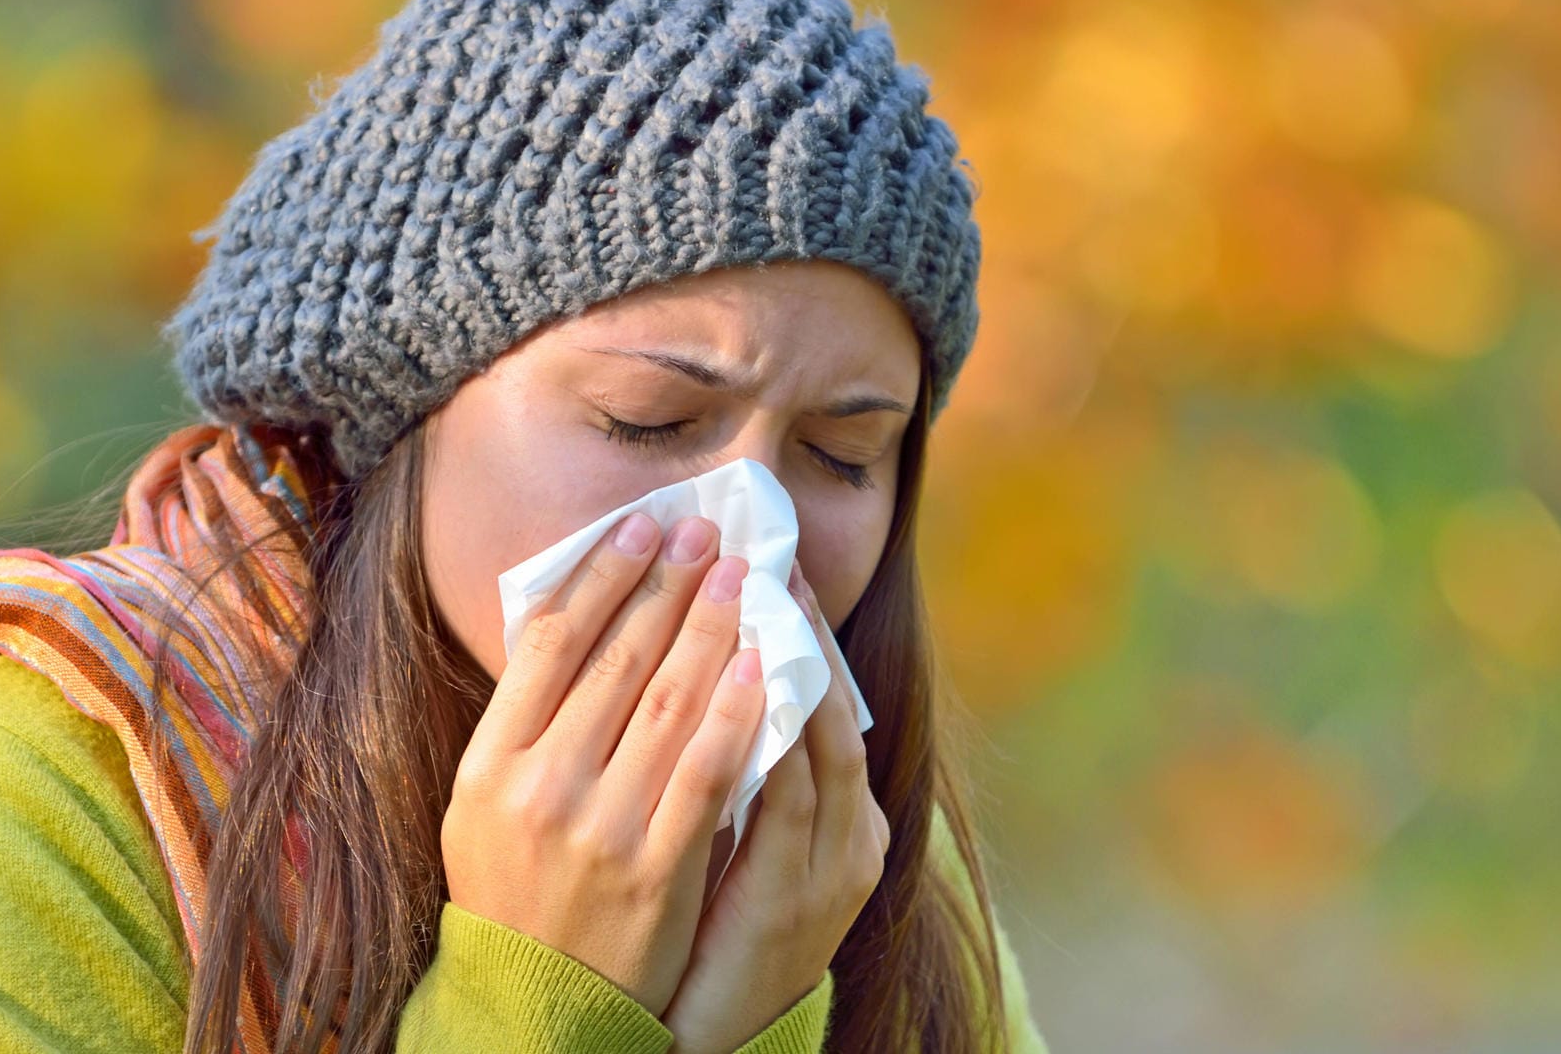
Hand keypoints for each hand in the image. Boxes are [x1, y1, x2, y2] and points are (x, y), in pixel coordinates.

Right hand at [442, 512, 766, 1015]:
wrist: (539, 1007)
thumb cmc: (516, 895)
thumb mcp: (482, 809)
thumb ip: (522, 728)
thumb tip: (573, 626)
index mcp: (488, 765)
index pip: (550, 644)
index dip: (602, 576)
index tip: (642, 527)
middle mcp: (538, 787)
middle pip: (614, 659)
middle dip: (667, 584)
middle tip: (707, 532)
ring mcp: (598, 828)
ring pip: (666, 702)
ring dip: (710, 629)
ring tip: (741, 577)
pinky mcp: (657, 868)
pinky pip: (706, 771)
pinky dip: (737, 712)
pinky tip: (764, 664)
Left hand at [660, 558, 890, 1053]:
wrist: (720, 1032)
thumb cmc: (718, 929)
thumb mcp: (742, 840)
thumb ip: (737, 769)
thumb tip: (706, 678)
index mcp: (845, 817)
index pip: (827, 702)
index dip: (801, 632)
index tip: (770, 566)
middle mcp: (853, 834)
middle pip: (832, 706)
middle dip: (793, 628)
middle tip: (759, 553)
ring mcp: (834, 866)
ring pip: (818, 741)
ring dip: (782, 663)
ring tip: (748, 593)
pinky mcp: (797, 898)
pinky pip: (785, 798)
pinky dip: (770, 733)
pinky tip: (747, 683)